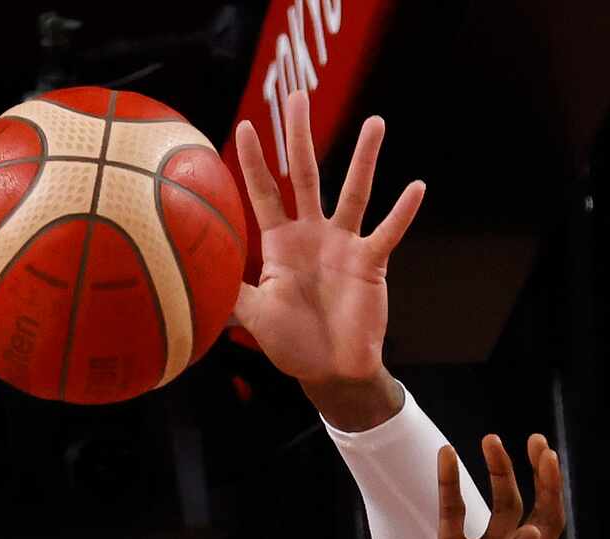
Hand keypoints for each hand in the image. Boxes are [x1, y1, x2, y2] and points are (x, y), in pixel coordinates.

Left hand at [232, 90, 423, 400]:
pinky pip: (388, 232)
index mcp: (281, 244)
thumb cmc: (292, 345)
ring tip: (375, 123)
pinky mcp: (370, 262)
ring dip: (365, 158)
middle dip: (300, 135)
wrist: (330, 372)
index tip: (244, 127)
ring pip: (354, 192)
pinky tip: (416, 188)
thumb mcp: (255, 317)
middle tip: (297, 95)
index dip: (254, 162)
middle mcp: (313, 234)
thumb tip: (192, 279)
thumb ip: (230, 293)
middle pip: (307, 174)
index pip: (265, 193)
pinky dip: (402, 212)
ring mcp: (344, 245)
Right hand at [368, 435, 565, 538]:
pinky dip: (449, 484)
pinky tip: (446, 454)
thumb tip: (532, 531)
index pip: (547, 524)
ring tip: (488, 440)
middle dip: (529, 473)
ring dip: (495, 473)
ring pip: (492, 506)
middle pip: (525, 508)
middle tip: (531, 440)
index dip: (551, 490)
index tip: (545, 457)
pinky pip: (452, 513)